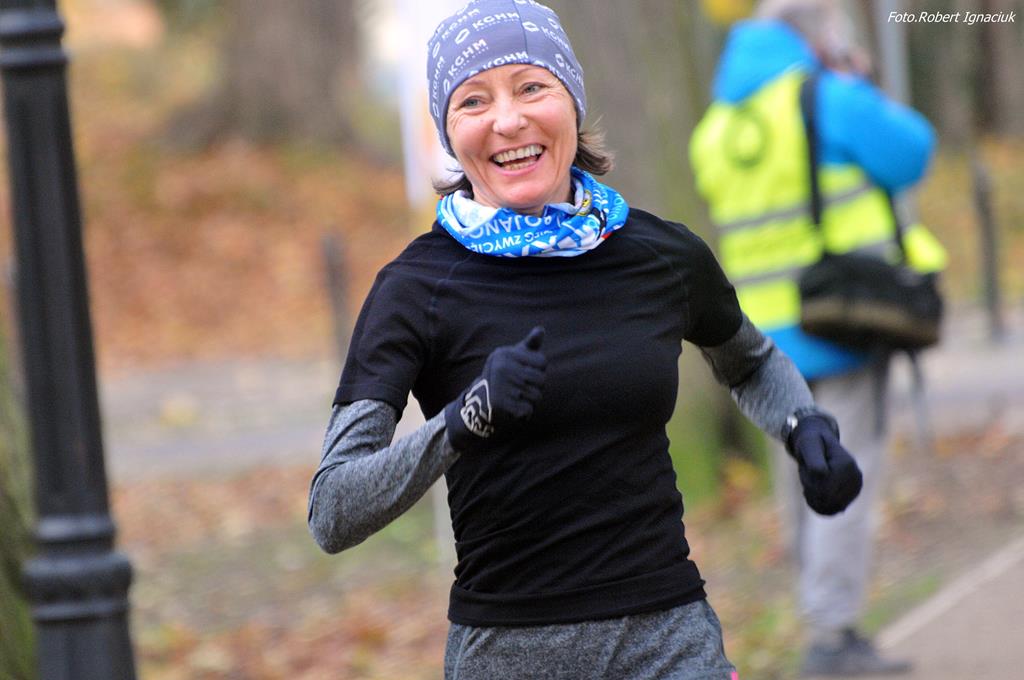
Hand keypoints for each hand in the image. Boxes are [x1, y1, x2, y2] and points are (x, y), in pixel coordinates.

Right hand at [444, 327, 546, 452]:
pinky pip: (528, 410)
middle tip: (519, 388)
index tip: (523, 373)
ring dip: (530, 401)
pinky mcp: (501, 405)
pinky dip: (524, 413)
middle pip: (541, 380)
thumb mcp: (513, 358)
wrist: (478, 403)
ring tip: (515, 398)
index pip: (542, 362)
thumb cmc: (503, 377)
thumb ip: (529, 346)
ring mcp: (500, 386)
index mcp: (505, 353)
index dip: (537, 370)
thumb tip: (541, 330)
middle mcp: (501, 368)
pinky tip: (512, 408)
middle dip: (535, 387)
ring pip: (536, 396)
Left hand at [790, 415, 862, 515]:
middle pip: (825, 498)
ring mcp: (855, 489)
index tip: (806, 468)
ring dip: (813, 496)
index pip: (822, 487)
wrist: (820, 444)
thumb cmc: (812, 444)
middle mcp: (856, 478)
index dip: (808, 481)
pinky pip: (832, 511)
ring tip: (812, 481)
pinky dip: (819, 505)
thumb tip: (823, 474)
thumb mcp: (808, 445)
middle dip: (810, 488)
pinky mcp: (851, 497)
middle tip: (808, 474)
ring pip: (828, 506)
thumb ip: (814, 459)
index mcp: (846, 465)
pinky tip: (813, 494)